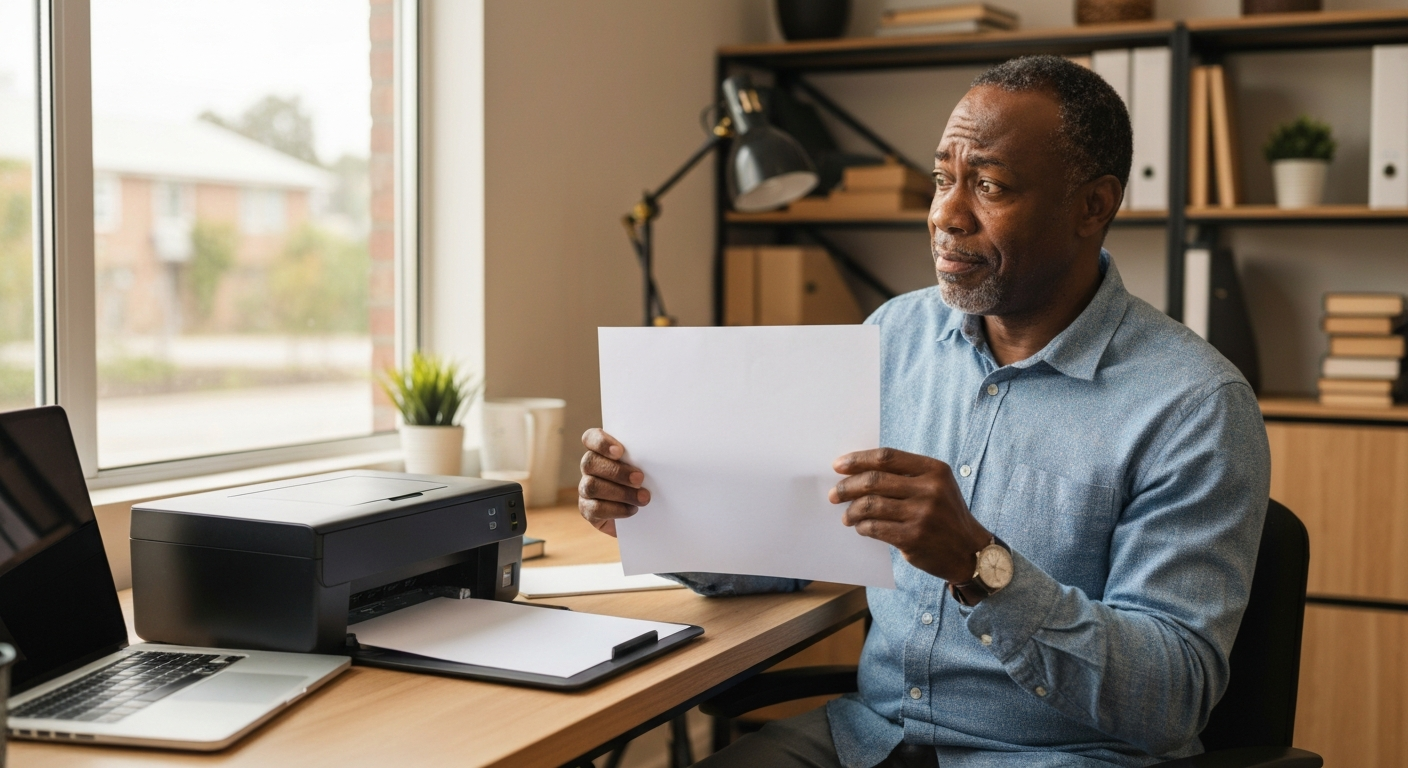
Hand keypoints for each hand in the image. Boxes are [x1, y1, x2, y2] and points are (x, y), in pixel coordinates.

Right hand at [577, 428, 649, 536]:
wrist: (643, 512)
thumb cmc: (646, 479)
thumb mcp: (647, 465)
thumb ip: (644, 455)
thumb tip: (660, 450)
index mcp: (601, 450)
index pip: (590, 438)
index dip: (601, 443)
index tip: (620, 451)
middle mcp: (590, 467)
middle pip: (590, 462)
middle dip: (617, 472)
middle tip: (640, 478)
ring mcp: (585, 488)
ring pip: (591, 486)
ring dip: (620, 493)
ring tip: (643, 498)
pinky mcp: (588, 509)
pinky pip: (595, 509)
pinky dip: (616, 510)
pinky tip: (632, 509)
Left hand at [829, 448, 990, 583]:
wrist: (969, 550)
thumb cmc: (945, 514)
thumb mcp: (936, 485)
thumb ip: (905, 474)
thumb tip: (858, 471)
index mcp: (934, 470)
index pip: (887, 457)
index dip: (858, 460)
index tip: (838, 466)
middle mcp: (930, 489)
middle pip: (874, 480)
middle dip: (847, 486)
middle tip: (835, 494)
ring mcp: (922, 514)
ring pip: (870, 505)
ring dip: (852, 510)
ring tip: (847, 516)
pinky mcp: (913, 538)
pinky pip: (875, 528)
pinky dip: (862, 527)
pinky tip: (861, 527)